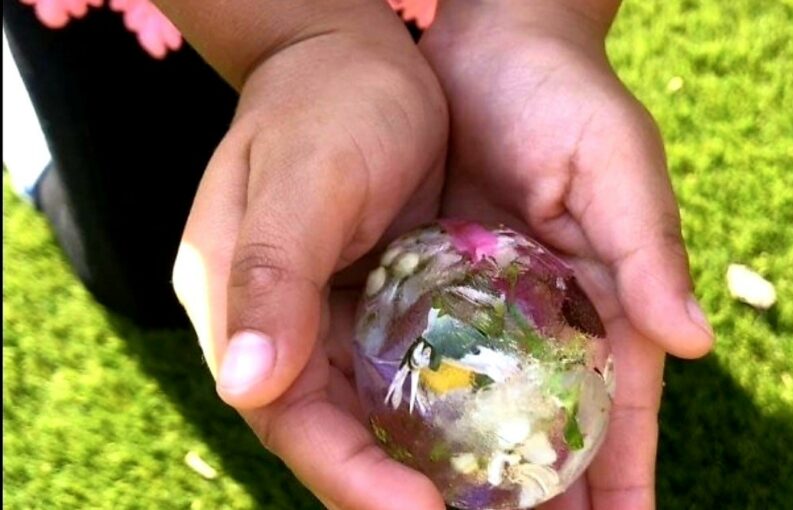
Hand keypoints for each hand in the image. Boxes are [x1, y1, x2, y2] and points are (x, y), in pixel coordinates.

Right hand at [171, 12, 448, 508]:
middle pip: (333, 432)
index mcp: (237, 308)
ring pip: (375, 413)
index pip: (287, 418)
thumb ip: (269, 276)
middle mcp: (281, 326)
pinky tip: (497, 428)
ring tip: (503, 499)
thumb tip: (246, 387)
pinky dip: (447, 406)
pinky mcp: (375, 301)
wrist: (355, 54)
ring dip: (430, 459)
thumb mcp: (300, 178)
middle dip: (398, 490)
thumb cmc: (323, 102)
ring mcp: (328, 317)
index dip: (350, 478)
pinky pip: (408, 371)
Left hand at [419, 2, 714, 507]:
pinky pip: (431, 357)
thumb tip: (693, 343)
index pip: (623, 412)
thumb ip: (648, 248)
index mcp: (609, 298)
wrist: (483, 42)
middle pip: (552, 426)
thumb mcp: (615, 163)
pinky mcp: (433, 281)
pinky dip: (428, 405)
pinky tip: (407, 445)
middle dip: (545, 492)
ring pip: (490, 406)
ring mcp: (489, 304)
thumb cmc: (561, 95)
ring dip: (483, 465)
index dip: (622, 482)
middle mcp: (547, 314)